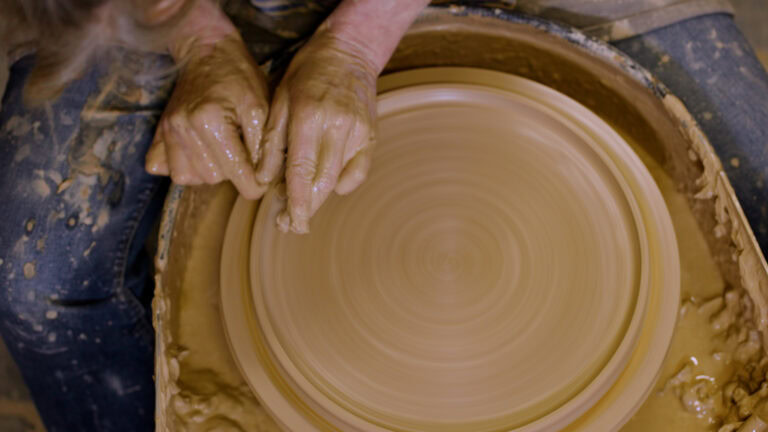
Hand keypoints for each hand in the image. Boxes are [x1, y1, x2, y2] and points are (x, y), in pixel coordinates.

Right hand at [146, 35, 280, 198]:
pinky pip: (164, 169)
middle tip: (240, 149)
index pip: (236, 173)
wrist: (209, 53)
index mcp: (211, 120)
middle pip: (212, 178)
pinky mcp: (158, 133)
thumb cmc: (240, 79)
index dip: (254, 184)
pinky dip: (183, 166)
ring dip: (207, 170)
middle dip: (231, 171)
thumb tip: (261, 180)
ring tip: (220, 149)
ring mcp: (167, 131)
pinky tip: (198, 152)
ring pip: (188, 178)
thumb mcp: (261, 107)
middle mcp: (183, 128)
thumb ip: (262, 147)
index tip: (262, 183)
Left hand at [265, 32, 376, 232]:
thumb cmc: (306, 74)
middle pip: (322, 182)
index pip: (301, 170)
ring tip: (302, 208)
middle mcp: (337, 126)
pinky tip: (326, 185)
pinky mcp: (370, 136)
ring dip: (319, 200)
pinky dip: (342, 185)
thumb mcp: (279, 101)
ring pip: (339, 181)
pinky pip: (358, 173)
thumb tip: (264, 181)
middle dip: (306, 209)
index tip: (289, 224)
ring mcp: (358, 132)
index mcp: (309, 116)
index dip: (296, 202)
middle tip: (290, 225)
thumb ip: (271, 142)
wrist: (348, 52)